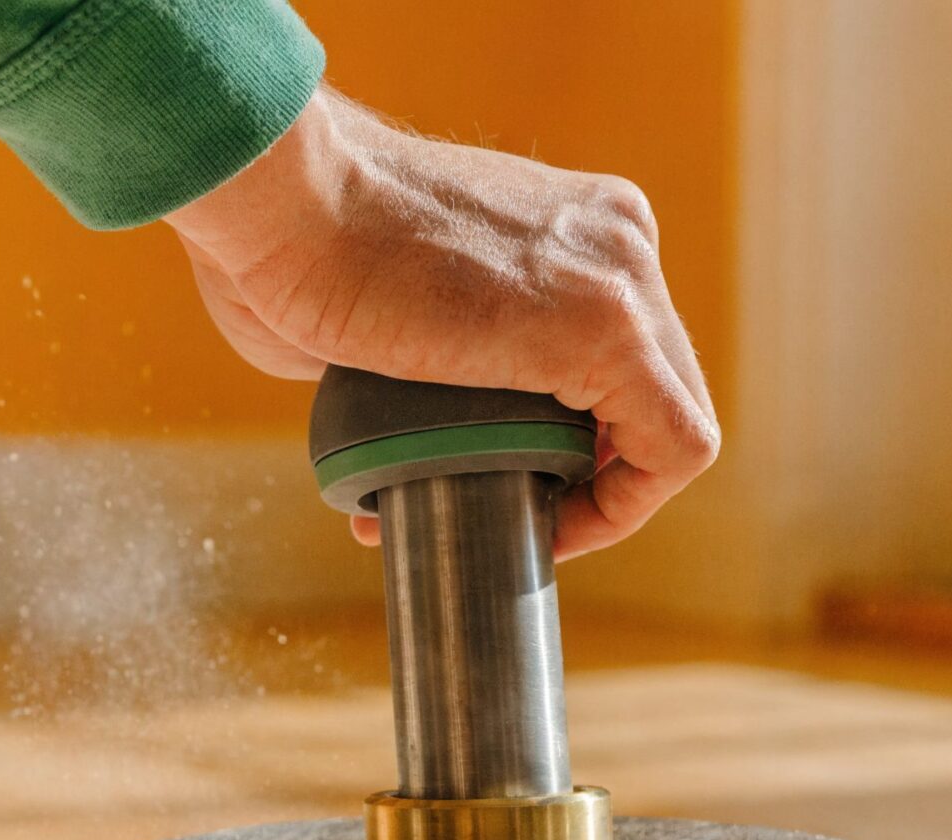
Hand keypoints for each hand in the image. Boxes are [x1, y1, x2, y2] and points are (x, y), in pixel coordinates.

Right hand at [163, 88, 719, 558]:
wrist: (278, 200)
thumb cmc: (287, 245)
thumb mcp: (394, 294)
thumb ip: (427, 345)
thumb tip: (403, 408)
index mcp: (571, 224)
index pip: (621, 355)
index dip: (577, 440)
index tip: (501, 478)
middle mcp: (615, 239)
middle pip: (650, 390)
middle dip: (586, 471)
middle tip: (504, 512)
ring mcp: (621, 276)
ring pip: (670, 422)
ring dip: (600, 495)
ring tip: (516, 527)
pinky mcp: (607, 326)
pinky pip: (673, 447)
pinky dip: (625, 507)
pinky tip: (552, 528)